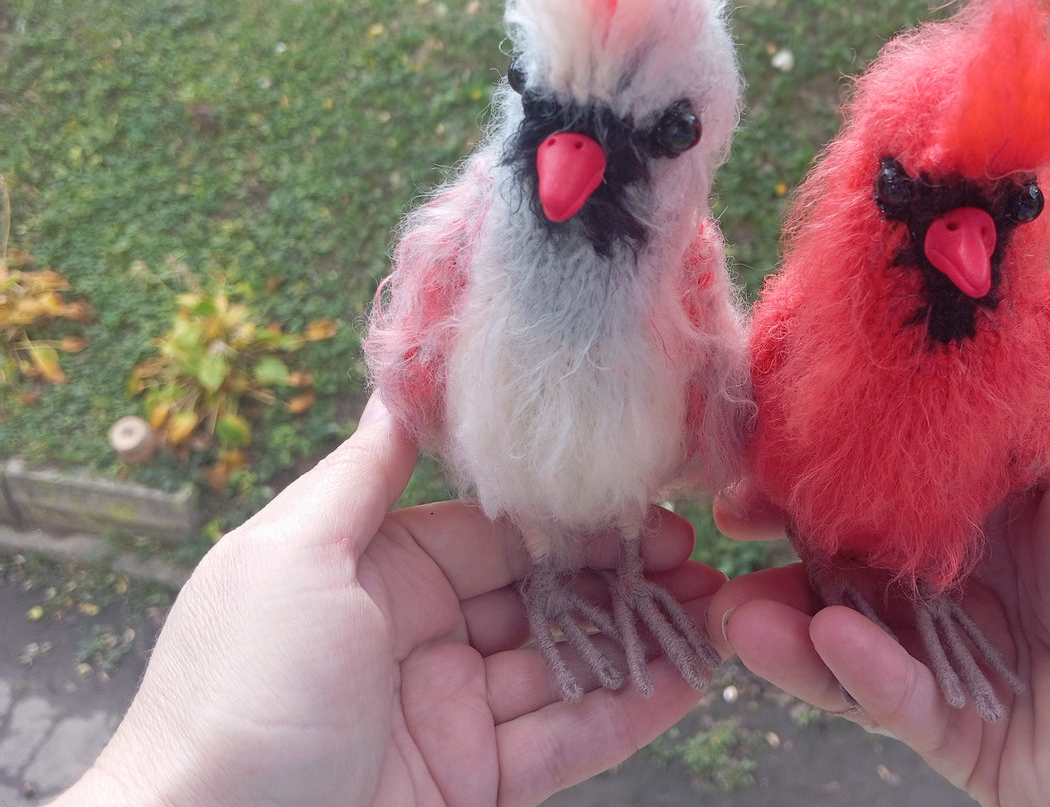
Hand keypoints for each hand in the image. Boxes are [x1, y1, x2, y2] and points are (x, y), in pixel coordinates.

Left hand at [60, 397, 722, 806]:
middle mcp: (416, 637)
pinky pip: (569, 737)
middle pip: (540, 592)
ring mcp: (450, 714)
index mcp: (371, 574)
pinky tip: (692, 672)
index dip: (561, 508)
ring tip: (716, 600)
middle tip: (694, 545)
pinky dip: (634, 705)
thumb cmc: (236, 693)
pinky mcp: (476, 783)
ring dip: (641, 631)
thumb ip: (363, 474)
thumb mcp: (290, 558)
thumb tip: (402, 380)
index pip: (489, 527)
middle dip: (618, 568)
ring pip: (566, 662)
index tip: (633, 484)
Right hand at [710, 416, 1049, 805]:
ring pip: (852, 635)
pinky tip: (825, 642)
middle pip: (851, 556)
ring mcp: (960, 654)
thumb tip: (880, 414)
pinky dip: (856, 673)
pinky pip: (893, 699)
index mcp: (991, 500)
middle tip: (726, 528)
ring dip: (790, 618)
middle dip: (784, 543)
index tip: (759, 453)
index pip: (881, 474)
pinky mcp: (961, 729)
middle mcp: (967, 573)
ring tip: (736, 609)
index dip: (819, 463)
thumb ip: (981, 440)